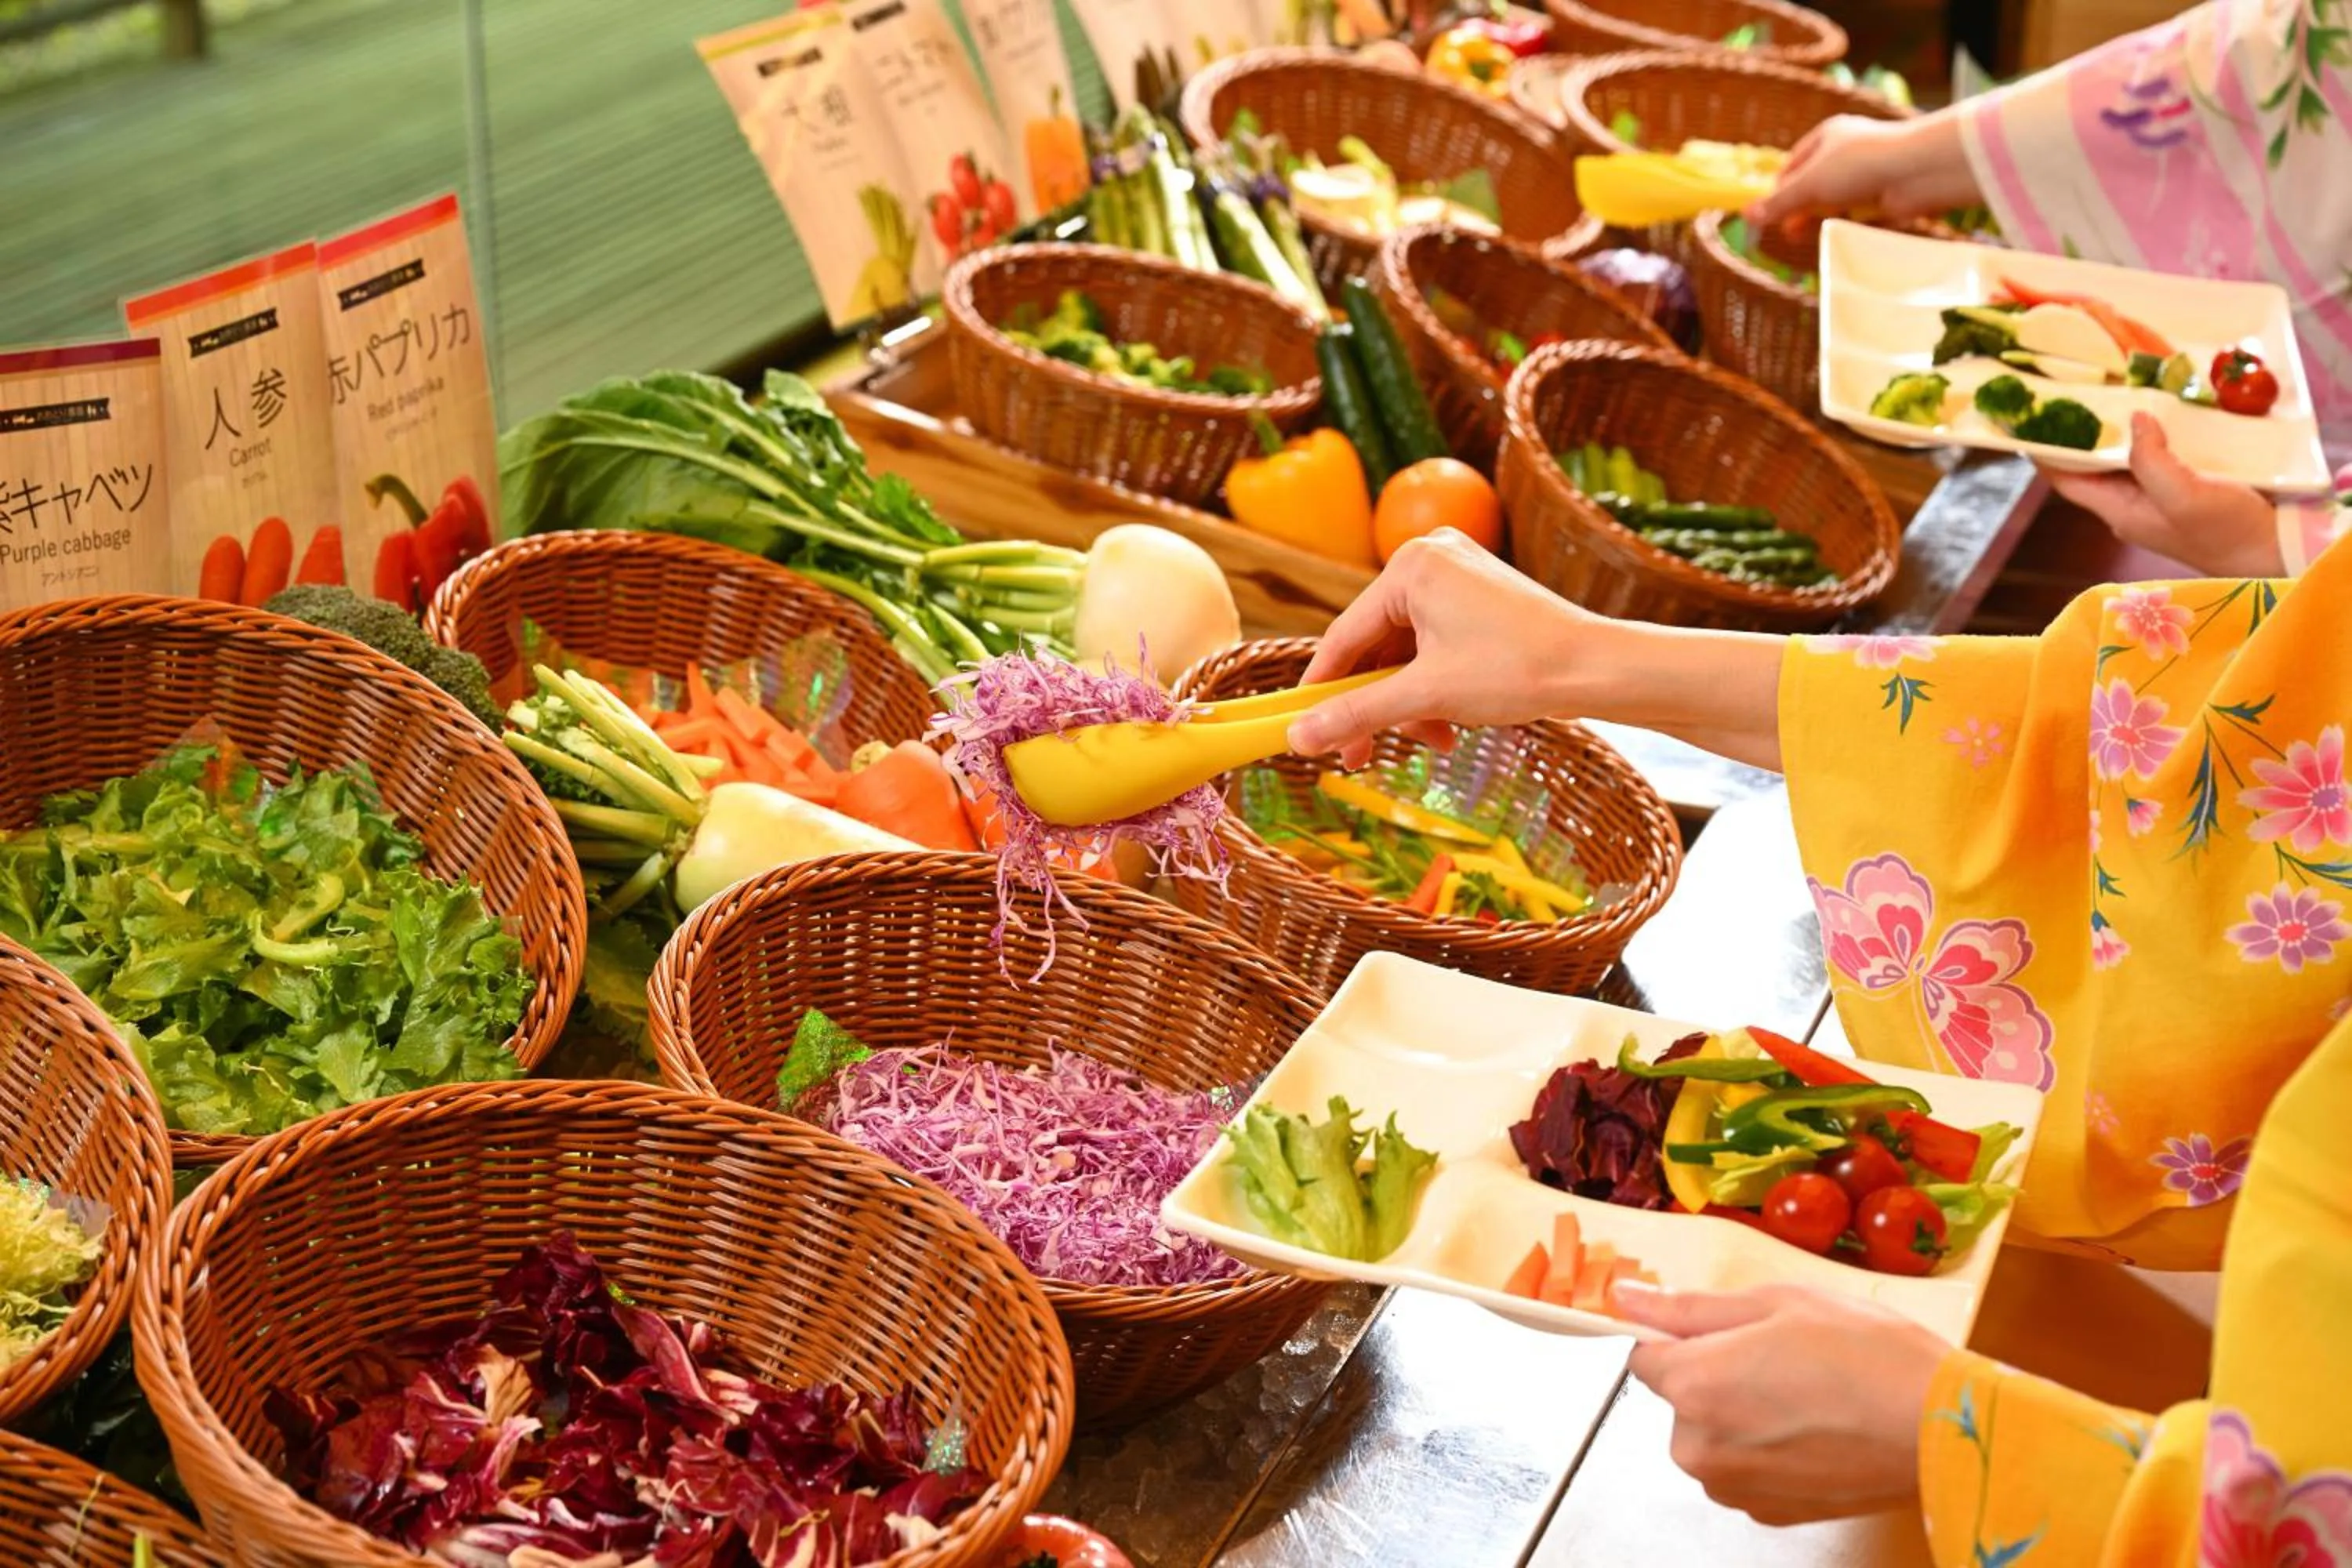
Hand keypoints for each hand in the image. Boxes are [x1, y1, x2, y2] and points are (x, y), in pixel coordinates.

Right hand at [1288, 530, 1593, 766]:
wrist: (1598, 669)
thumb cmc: (1517, 668)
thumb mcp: (1426, 695)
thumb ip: (1357, 713)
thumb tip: (1297, 738)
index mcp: (1411, 566)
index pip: (1344, 636)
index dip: (1321, 689)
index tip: (1302, 730)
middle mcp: (1431, 559)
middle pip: (1377, 647)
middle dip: (1377, 706)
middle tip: (1359, 758)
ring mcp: (1459, 576)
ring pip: (1408, 654)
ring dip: (1411, 704)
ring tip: (1433, 740)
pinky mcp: (1480, 599)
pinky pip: (1436, 648)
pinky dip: (1437, 688)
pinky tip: (1450, 724)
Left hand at [1615, 1282, 1946, 1525]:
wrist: (1941, 1429)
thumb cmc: (1868, 1355)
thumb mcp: (1774, 1303)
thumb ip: (1689, 1307)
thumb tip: (1625, 1298)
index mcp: (1693, 1385)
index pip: (1643, 1355)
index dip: (1680, 1336)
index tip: (1720, 1330)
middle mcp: (1699, 1447)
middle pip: (1681, 1398)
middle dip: (1716, 1374)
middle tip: (1783, 1356)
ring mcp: (1734, 1487)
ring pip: (1714, 1435)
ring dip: (1744, 1413)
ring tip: (1808, 1393)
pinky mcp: (1769, 1513)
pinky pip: (1746, 1468)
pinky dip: (1771, 1449)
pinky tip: (1818, 1428)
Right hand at [1749, 112, 1982, 228]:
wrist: (1916, 170)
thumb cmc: (1859, 165)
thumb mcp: (1809, 185)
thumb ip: (1779, 203)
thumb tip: (1746, 215)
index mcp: (1826, 136)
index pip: (1792, 164)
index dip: (1779, 190)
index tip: (1768, 214)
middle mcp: (1847, 151)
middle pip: (1813, 184)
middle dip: (1799, 208)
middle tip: (1788, 232)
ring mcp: (1867, 172)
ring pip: (1836, 199)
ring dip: (1822, 216)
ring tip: (1809, 235)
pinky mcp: (1885, 193)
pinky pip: (1859, 211)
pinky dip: (1847, 221)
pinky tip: (1840, 232)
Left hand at [2046, 413, 2285, 577]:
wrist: (2275, 550)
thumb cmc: (2226, 531)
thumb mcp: (2184, 496)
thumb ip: (2151, 460)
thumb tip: (2134, 419)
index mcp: (2119, 511)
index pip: (2066, 480)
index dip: (2044, 453)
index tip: (2026, 421)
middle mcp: (2130, 504)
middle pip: (2091, 466)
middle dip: (2080, 434)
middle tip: (2071, 392)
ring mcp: (2157, 496)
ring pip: (2124, 458)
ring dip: (2117, 430)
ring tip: (2107, 392)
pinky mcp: (2185, 486)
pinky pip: (2157, 455)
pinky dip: (2152, 432)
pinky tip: (2156, 409)